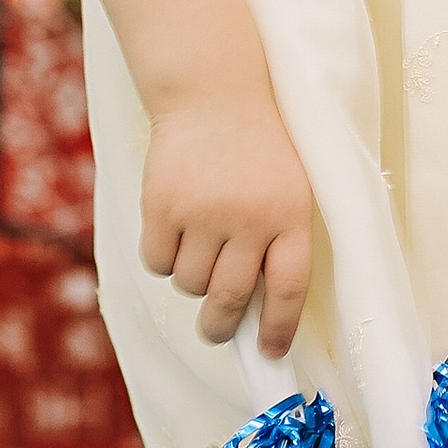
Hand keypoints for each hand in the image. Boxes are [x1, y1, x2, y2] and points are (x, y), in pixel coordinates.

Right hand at [139, 94, 312, 353]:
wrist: (213, 93)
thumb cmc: (259, 150)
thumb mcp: (289, 190)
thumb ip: (280, 243)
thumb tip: (256, 314)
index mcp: (290, 215)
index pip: (289, 288)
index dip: (280, 328)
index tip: (270, 354)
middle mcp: (249, 217)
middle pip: (231, 297)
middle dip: (221, 326)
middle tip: (216, 331)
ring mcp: (203, 211)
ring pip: (190, 284)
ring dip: (191, 281)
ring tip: (198, 249)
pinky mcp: (162, 204)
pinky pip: (157, 261)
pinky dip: (162, 258)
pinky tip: (172, 231)